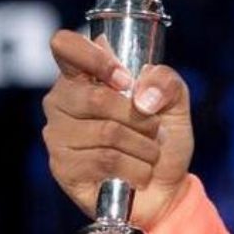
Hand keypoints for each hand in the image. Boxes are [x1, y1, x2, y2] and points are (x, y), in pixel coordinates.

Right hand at [42, 29, 195, 229]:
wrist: (166, 187)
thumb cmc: (162, 137)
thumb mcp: (175, 101)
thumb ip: (165, 81)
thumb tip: (141, 96)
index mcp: (83, 74)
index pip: (65, 46)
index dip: (96, 58)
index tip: (125, 79)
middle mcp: (62, 100)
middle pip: (95, 98)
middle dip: (139, 118)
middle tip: (153, 129)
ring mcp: (57, 134)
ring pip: (106, 133)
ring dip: (143, 146)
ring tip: (148, 154)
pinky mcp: (62, 167)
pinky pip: (105, 161)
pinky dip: (135, 169)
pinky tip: (138, 173)